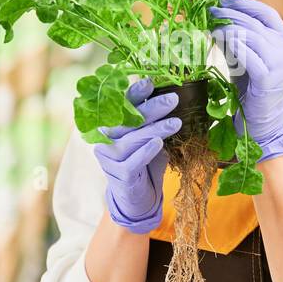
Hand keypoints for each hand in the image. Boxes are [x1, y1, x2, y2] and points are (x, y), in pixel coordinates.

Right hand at [93, 78, 182, 234]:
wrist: (139, 199)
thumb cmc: (146, 164)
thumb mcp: (150, 139)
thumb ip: (152, 122)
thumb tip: (171, 98)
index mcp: (113, 127)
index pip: (121, 106)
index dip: (134, 94)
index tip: (150, 82)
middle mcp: (106, 140)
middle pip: (127, 120)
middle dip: (151, 108)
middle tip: (173, 99)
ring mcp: (110, 158)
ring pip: (131, 140)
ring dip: (155, 130)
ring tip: (176, 123)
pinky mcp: (119, 176)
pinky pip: (132, 161)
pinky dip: (146, 151)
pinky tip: (158, 144)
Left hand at [208, 0, 282, 161]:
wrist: (262, 126)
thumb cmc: (252, 92)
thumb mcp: (246, 59)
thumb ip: (238, 39)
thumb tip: (218, 18)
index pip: (268, 14)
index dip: (245, 4)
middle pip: (257, 22)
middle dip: (232, 13)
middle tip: (212, 10)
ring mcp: (280, 65)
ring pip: (251, 35)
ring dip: (229, 27)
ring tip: (212, 25)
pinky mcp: (268, 79)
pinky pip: (246, 54)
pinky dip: (230, 44)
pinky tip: (217, 39)